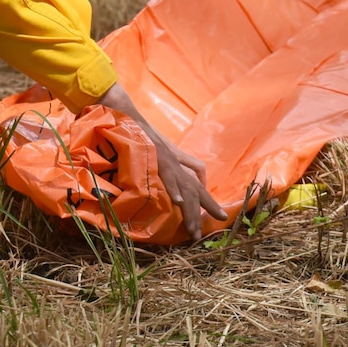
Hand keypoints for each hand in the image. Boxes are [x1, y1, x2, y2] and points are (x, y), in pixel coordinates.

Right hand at [97, 82, 225, 242]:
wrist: (128, 118)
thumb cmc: (138, 135)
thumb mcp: (154, 153)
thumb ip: (162, 166)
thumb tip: (165, 184)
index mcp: (176, 161)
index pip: (197, 180)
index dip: (207, 197)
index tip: (215, 213)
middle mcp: (176, 161)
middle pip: (197, 187)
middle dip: (209, 206)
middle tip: (219, 221)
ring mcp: (169, 160)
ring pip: (186, 187)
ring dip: (190, 209)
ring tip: (194, 228)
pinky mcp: (158, 157)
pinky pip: (168, 176)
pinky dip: (173, 188)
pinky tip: (178, 202)